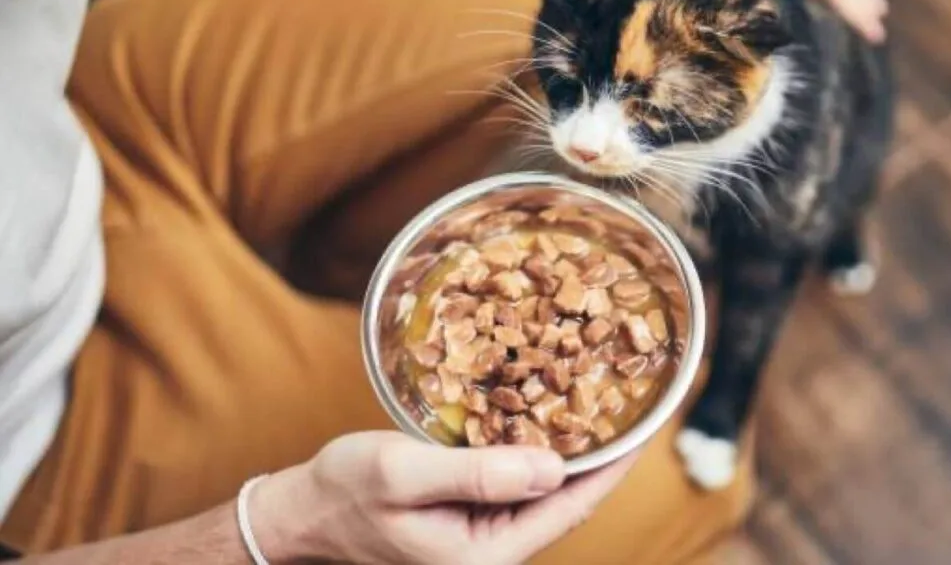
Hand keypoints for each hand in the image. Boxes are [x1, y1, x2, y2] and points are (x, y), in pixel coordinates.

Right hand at [248, 431, 637, 564]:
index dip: (612, 467)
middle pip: (566, 501)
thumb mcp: (403, 472)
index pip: (569, 508)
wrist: (305, 512)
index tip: (644, 427)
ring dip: (572, 448)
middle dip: (601, 454)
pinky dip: (538, 448)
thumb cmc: (345, 492)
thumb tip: (553, 466)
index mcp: (483, 552)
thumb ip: (477, 473)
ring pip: (545, 490)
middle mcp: (492, 549)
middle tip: (628, 403)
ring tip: (600, 403)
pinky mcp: (471, 514)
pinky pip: (518, 483)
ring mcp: (483, 534)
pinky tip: (546, 414)